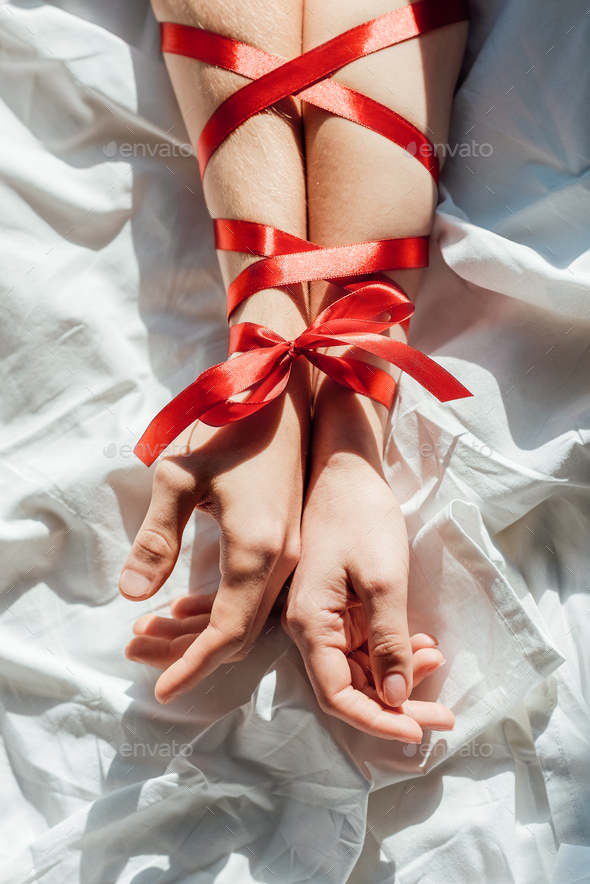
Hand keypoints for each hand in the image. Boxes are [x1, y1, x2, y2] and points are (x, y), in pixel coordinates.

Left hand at [120, 362, 309, 703]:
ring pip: (249, 617)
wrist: (283, 397)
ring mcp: (293, 554)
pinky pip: (258, 596)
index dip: (192, 666)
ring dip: (202, 631)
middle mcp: (284, 562)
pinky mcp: (292, 544)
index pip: (227, 633)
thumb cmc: (229, 430)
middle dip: (188, 652)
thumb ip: (156, 539)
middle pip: (238, 633)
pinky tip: (183, 604)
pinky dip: (222, 610)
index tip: (161, 689)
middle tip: (137, 650)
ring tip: (148, 630)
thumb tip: (132, 594)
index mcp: (256, 550)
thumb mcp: (178, 477)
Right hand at [282, 382, 453, 740]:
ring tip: (437, 659)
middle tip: (444, 715)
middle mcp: (311, 628)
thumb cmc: (360, 517)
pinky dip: (395, 649)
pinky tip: (424, 642)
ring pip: (361, 668)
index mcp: (311, 624)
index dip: (377, 721)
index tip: (418, 732)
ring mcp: (325, 617)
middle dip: (398, 704)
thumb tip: (393, 697)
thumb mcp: (383, 580)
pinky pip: (365, 643)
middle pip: (350, 687)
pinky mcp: (340, 605)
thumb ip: (388, 641)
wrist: (347, 469)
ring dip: (400, 675)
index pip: (338, 695)